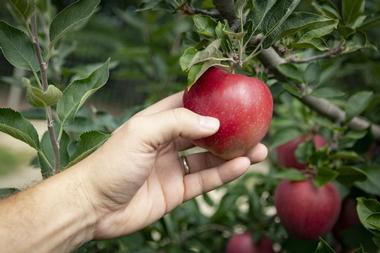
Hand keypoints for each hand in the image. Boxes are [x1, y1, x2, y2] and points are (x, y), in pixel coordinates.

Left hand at [77, 92, 267, 238]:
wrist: (93, 206)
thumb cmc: (110, 163)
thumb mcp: (141, 133)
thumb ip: (177, 123)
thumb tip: (213, 123)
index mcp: (155, 122)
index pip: (186, 105)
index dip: (208, 100)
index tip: (233, 95)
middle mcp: (166, 143)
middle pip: (203, 133)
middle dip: (228, 130)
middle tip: (254, 127)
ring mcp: (172, 168)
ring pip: (209, 157)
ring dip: (233, 153)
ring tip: (259, 148)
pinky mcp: (176, 191)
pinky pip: (204, 180)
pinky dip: (224, 173)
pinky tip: (242, 166)